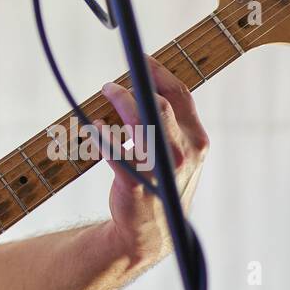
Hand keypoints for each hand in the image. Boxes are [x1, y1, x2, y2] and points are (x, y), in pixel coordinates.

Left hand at [94, 55, 209, 270]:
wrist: (151, 231)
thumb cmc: (161, 182)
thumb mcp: (177, 150)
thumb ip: (169, 120)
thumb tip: (145, 81)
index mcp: (196, 139)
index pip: (181, 95)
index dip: (159, 73)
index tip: (140, 58)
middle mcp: (184, 152)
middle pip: (161, 104)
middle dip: (135, 87)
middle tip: (111, 84)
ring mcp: (162, 169)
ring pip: (141, 122)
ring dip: (121, 102)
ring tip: (106, 93)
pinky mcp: (137, 184)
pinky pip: (116, 151)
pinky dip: (101, 134)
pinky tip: (93, 126)